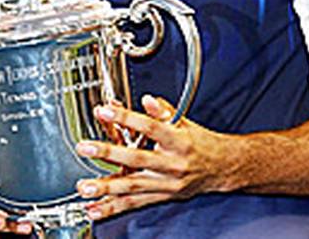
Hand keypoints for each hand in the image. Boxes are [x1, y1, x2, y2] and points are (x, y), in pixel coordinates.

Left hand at [75, 96, 234, 219]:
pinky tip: (95, 209)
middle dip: (108, 153)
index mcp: (178, 141)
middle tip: (85, 149)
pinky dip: (113, 207)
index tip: (105, 111)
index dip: (127, 118)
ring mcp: (167, 184)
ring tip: (85, 187)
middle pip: (137, 159)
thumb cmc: (200, 143)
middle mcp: (172, 164)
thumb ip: (162, 110)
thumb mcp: (184, 122)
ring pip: (133, 187)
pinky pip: (135, 203)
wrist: (223, 168)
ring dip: (106, 188)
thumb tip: (145, 100)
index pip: (149, 127)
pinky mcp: (162, 197)